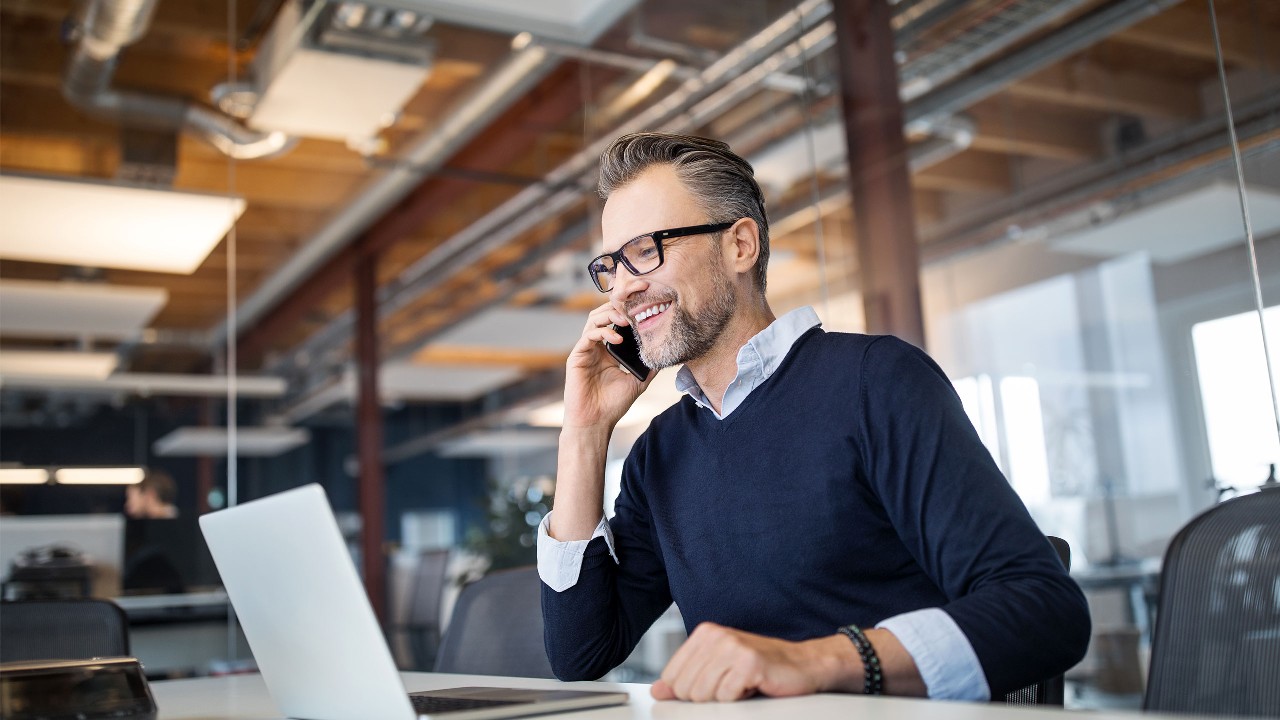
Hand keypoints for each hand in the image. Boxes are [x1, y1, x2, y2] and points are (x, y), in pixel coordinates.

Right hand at [562, 302, 652, 430]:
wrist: (596, 423)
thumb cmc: (613, 405)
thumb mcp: (638, 381)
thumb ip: (649, 366)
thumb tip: (666, 354)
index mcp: (608, 350)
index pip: (616, 322)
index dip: (628, 311)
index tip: (644, 306)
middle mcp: (596, 347)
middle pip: (603, 314)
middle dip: (619, 306)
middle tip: (636, 306)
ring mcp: (586, 350)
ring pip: (594, 320)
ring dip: (610, 315)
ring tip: (627, 320)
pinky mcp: (577, 357)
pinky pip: (587, 336)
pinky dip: (602, 332)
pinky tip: (618, 339)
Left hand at [651, 623, 855, 702]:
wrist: (801, 665)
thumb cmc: (759, 667)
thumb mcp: (717, 670)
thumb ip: (685, 678)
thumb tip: (658, 691)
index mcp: (704, 634)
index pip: (671, 676)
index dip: (689, 691)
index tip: (712, 684)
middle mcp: (716, 635)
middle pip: (685, 688)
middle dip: (708, 696)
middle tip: (730, 685)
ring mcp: (732, 647)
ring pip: (703, 694)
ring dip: (724, 698)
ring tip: (742, 684)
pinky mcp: (748, 662)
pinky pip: (726, 697)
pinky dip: (741, 699)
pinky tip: (754, 686)